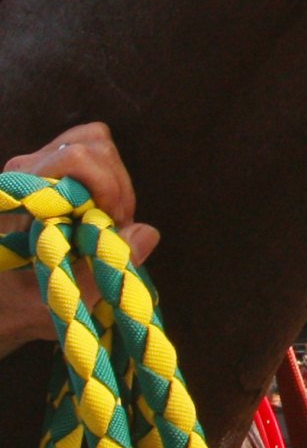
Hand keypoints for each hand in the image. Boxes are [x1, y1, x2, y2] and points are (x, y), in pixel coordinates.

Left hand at [0, 124, 158, 359]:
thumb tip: (147, 232)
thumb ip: (99, 270)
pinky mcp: (50, 171)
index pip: (74, 157)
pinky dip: (110, 183)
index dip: (107, 185)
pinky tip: (103, 215)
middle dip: (116, 184)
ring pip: (95, 143)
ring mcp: (36, 167)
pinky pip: (93, 156)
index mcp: (18, 193)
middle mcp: (23, 170)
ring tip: (112, 221)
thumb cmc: (17, 305)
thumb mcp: (57, 299)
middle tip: (117, 226)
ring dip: (115, 182)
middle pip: (91, 143)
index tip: (115, 225)